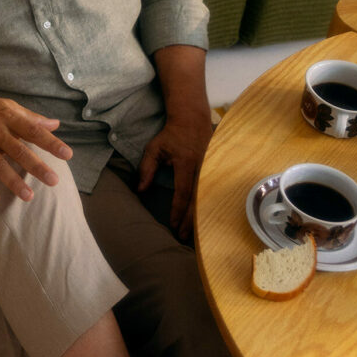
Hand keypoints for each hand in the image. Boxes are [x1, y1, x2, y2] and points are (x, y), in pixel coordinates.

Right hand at [0, 90, 71, 202]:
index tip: (67, 154)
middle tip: (54, 181)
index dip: (50, 142)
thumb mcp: (6, 107)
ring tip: (29, 196)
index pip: (33, 130)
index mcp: (8, 117)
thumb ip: (31, 118)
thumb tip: (55, 124)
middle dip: (36, 166)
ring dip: (13, 181)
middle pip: (18, 150)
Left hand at [136, 110, 212, 238]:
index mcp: (186, 163)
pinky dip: (206, 207)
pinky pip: (211, 193)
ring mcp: (211, 169)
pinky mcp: (216, 171)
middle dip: (189, 220)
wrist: (192, 120)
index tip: (171, 224)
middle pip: (197, 200)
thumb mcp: (154, 149)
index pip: (182, 192)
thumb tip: (139, 190)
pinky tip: (202, 219)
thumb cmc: (171, 135)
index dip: (177, 210)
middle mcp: (202, 168)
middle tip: (181, 236)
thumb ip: (146, 169)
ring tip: (191, 234)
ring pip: (206, 199)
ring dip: (199, 217)